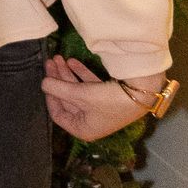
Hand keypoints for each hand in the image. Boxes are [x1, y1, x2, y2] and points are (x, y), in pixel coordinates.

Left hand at [42, 54, 159, 141]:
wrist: (144, 92)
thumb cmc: (109, 100)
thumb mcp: (80, 95)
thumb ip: (57, 88)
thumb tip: (44, 83)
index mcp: (83, 129)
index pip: (58, 115)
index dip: (49, 97)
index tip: (46, 80)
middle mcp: (90, 122)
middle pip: (67, 99)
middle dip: (58, 79)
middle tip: (51, 61)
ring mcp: (100, 110)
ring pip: (78, 91)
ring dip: (68, 74)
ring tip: (59, 57)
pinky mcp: (109, 97)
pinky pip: (90, 86)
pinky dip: (82, 74)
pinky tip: (73, 61)